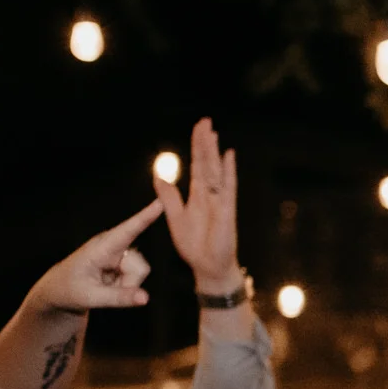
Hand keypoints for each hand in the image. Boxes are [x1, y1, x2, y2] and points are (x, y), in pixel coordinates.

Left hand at [29, 202, 160, 314]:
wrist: (59, 289)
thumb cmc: (69, 289)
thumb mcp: (90, 297)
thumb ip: (119, 298)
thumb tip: (146, 298)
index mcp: (100, 248)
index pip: (126, 231)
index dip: (144, 217)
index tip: (159, 203)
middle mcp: (113, 245)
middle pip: (139, 266)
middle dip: (129, 283)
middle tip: (106, 289)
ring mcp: (119, 252)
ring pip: (140, 272)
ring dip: (127, 285)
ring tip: (106, 286)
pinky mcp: (123, 259)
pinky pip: (137, 276)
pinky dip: (126, 285)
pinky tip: (110, 283)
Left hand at [153, 117, 240, 290]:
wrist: (207, 267)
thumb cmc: (194, 247)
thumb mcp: (175, 218)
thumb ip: (169, 197)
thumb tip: (158, 176)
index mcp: (197, 196)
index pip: (197, 165)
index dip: (197, 147)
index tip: (198, 128)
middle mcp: (210, 195)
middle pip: (207, 163)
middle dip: (205, 142)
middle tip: (205, 121)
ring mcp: (220, 201)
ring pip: (215, 171)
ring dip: (213, 151)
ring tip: (212, 132)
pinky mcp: (226, 211)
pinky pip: (228, 188)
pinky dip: (229, 171)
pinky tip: (229, 155)